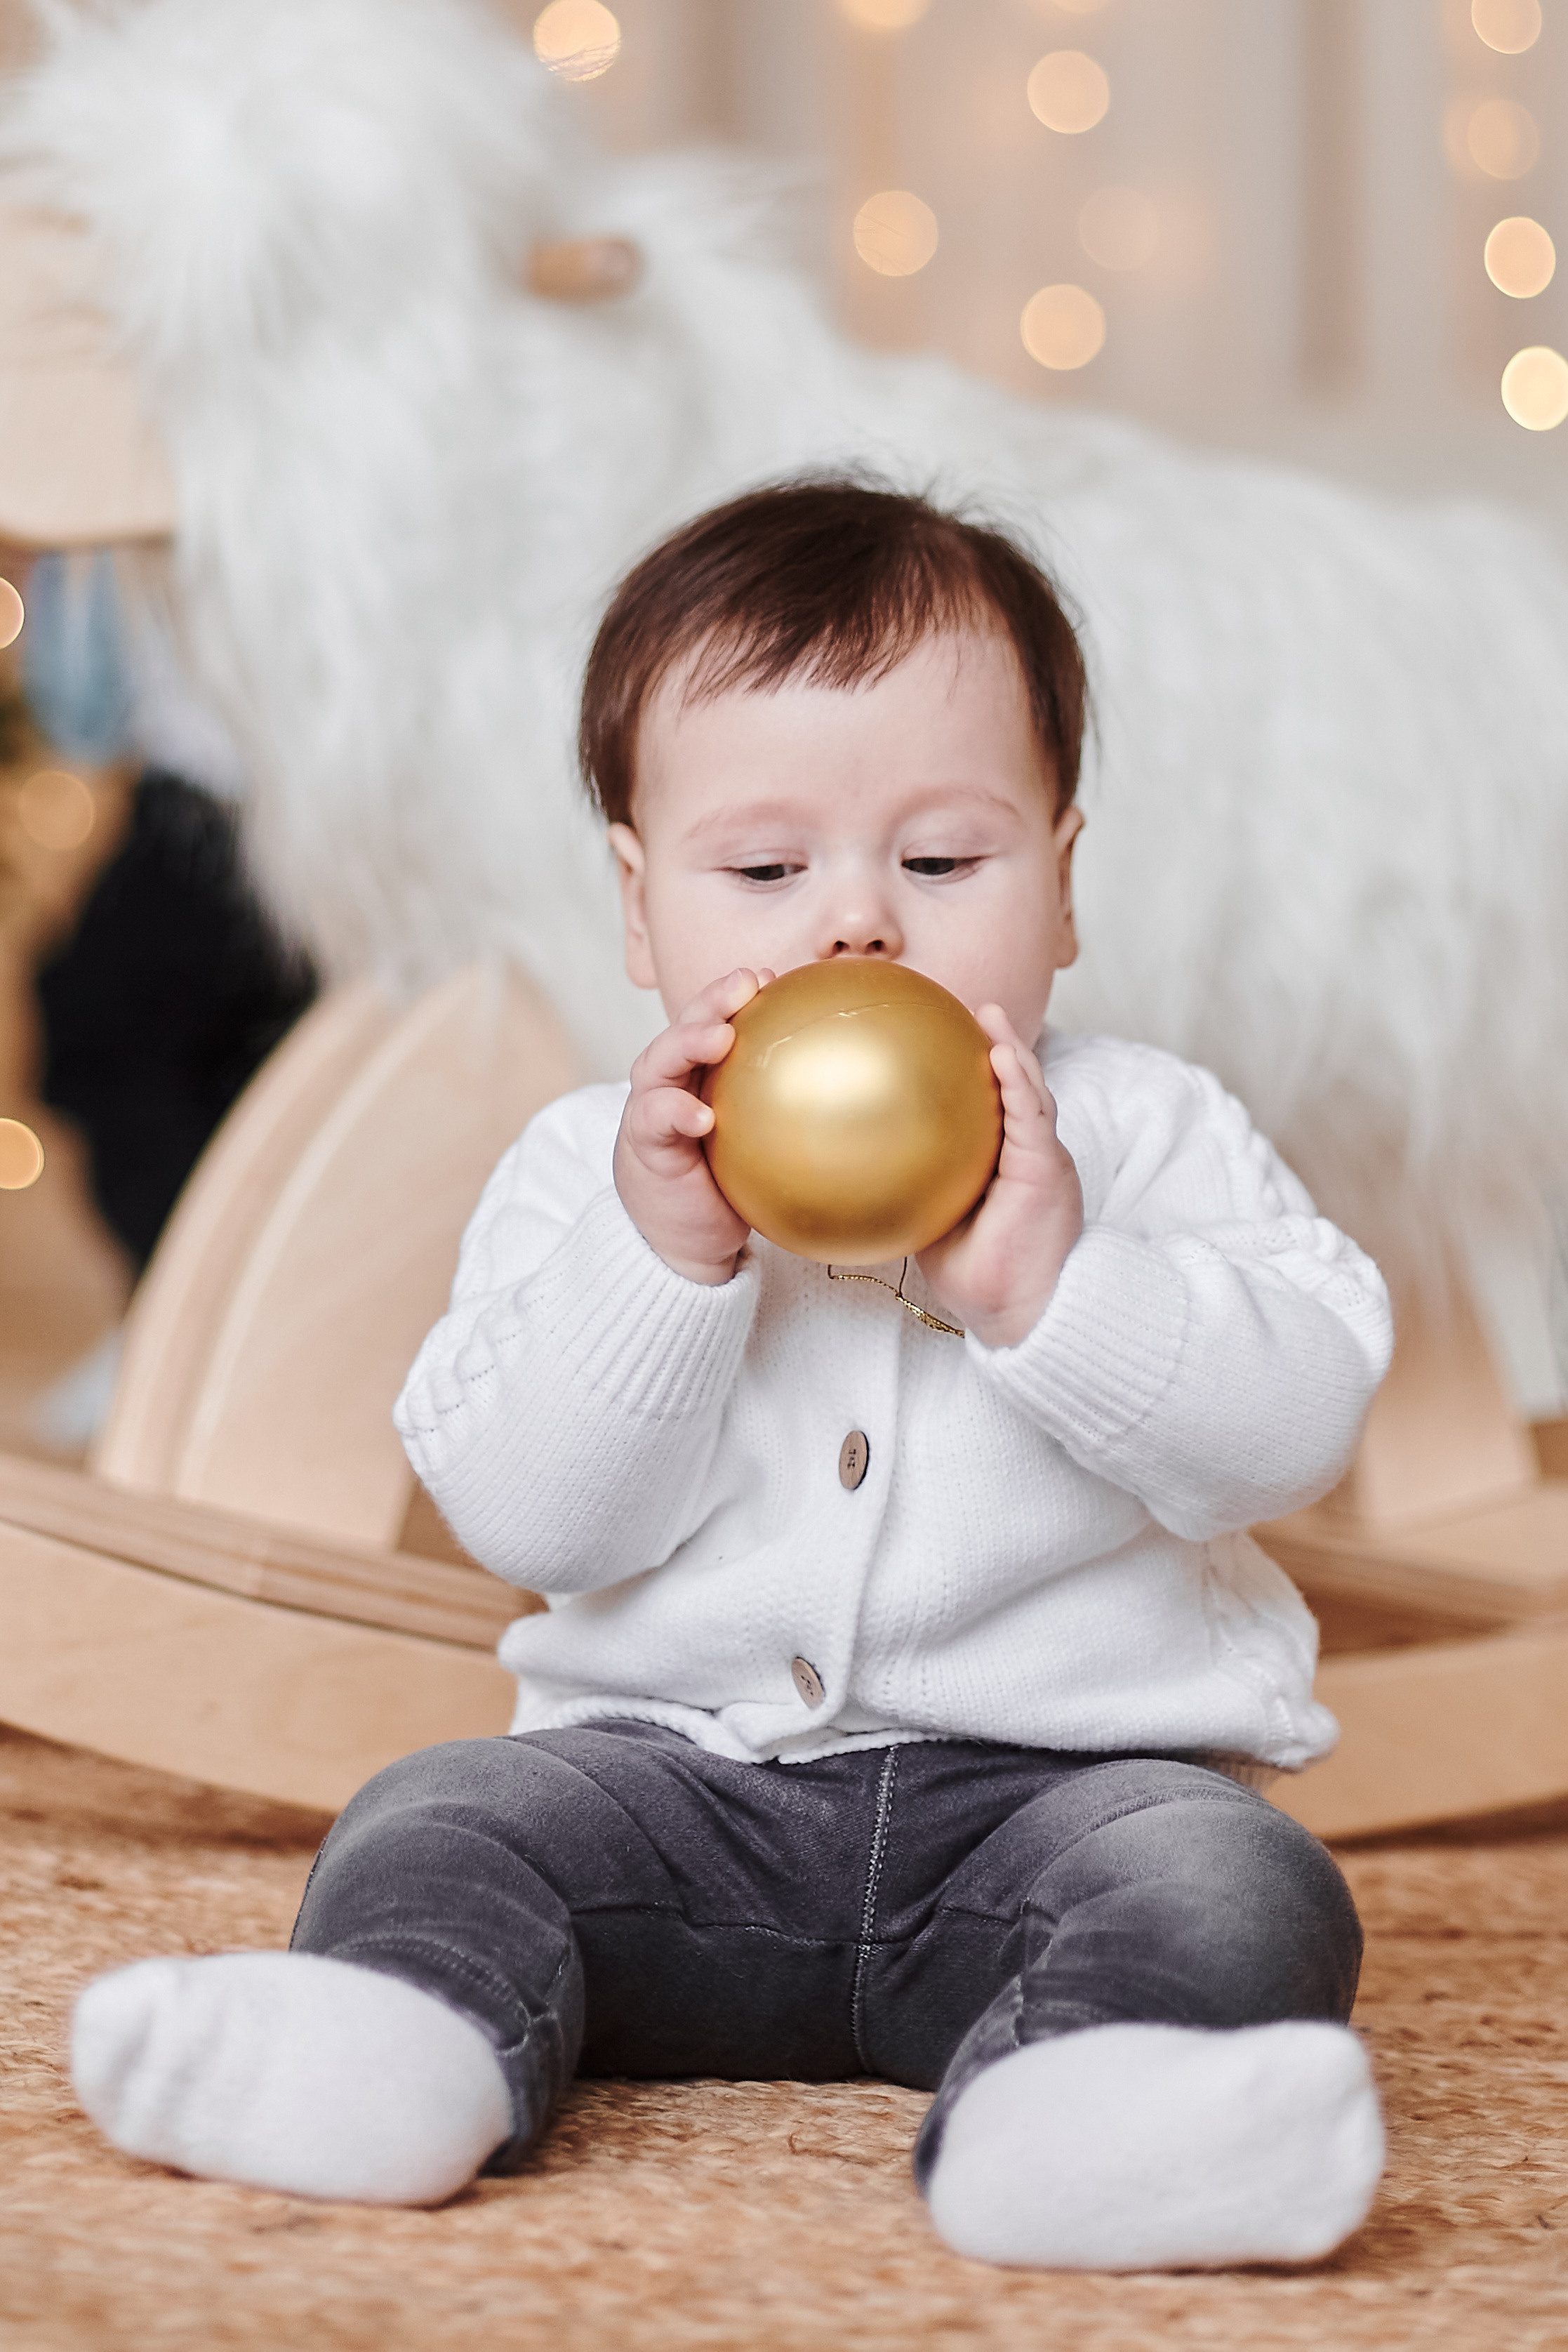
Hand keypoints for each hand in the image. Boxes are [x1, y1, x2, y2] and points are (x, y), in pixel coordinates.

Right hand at [614, 968, 772, 1284]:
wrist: (684, 1235)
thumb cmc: (729, 1183)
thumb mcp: (770, 1142)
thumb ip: (802, 1114)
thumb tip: (876, 1093)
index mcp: (703, 1071)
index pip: (718, 1019)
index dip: (738, 992)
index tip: (772, 977)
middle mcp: (674, 1079)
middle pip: (689, 1026)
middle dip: (713, 1000)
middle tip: (746, 983)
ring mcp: (653, 1107)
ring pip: (662, 1061)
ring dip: (689, 1042)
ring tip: (719, 1036)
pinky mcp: (646, 1144)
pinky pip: (656, 1120)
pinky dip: (676, 1112)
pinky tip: (703, 1117)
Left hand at [917, 1006, 1083, 1346]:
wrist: (1021, 1310)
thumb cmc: (980, 1276)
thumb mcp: (930, 1224)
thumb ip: (907, 1190)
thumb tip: (844, 1176)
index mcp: (999, 1163)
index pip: (985, 1108)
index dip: (968, 1073)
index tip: (937, 1038)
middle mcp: (1023, 1153)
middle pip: (1010, 1088)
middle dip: (992, 1046)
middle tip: (964, 1008)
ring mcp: (1039, 1158)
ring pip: (1028, 1092)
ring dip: (1011, 1048)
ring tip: (990, 1013)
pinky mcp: (1045, 1168)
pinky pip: (1032, 1118)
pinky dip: (1019, 1083)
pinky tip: (1002, 1055)